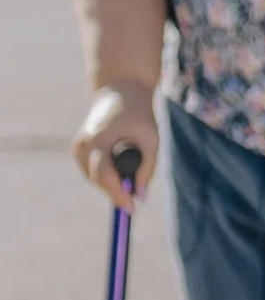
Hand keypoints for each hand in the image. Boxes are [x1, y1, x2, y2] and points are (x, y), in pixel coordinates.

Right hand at [73, 85, 156, 203]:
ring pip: (95, 178)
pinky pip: (93, 172)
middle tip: (136, 197)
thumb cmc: (140, 115)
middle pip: (99, 180)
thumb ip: (147, 167)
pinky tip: (117, 162)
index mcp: (99, 138)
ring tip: (130, 166)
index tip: (132, 209)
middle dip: (117, 190)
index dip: (118, 194)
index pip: (105, 174)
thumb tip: (141, 196)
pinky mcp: (78, 149)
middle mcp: (84, 144)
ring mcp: (78, 147)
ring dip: (113, 181)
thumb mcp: (151, 138)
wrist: (121, 91)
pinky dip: (106, 173)